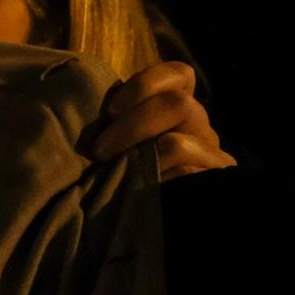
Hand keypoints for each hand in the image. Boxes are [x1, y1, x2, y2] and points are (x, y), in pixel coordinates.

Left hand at [89, 61, 237, 180]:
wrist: (133, 219)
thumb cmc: (114, 172)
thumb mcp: (112, 139)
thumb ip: (113, 117)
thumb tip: (77, 89)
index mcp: (175, 106)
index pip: (179, 75)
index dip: (145, 84)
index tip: (111, 110)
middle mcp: (197, 124)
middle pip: (177, 103)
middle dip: (132, 125)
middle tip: (99, 151)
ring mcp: (210, 152)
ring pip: (177, 143)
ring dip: (138, 157)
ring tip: (117, 174)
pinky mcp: (217, 179)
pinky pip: (188, 174)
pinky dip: (157, 181)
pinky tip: (143, 191)